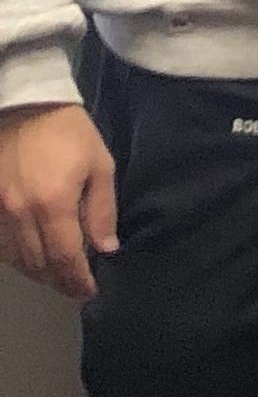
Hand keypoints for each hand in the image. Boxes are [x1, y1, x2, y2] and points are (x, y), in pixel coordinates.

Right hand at [0, 102, 119, 302]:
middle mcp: (19, 213)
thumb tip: (105, 248)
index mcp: (52, 204)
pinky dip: (15, 256)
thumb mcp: (99, 167)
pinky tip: (31, 256)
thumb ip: (101, 211)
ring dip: (36, 272)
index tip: (88, 291)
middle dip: (58, 280)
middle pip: (37, 264)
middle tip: (75, 287)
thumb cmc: (69, 133)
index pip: (65, 258)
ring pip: (14, 258)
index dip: (77, 280)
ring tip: (56, 276)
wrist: (23, 105)